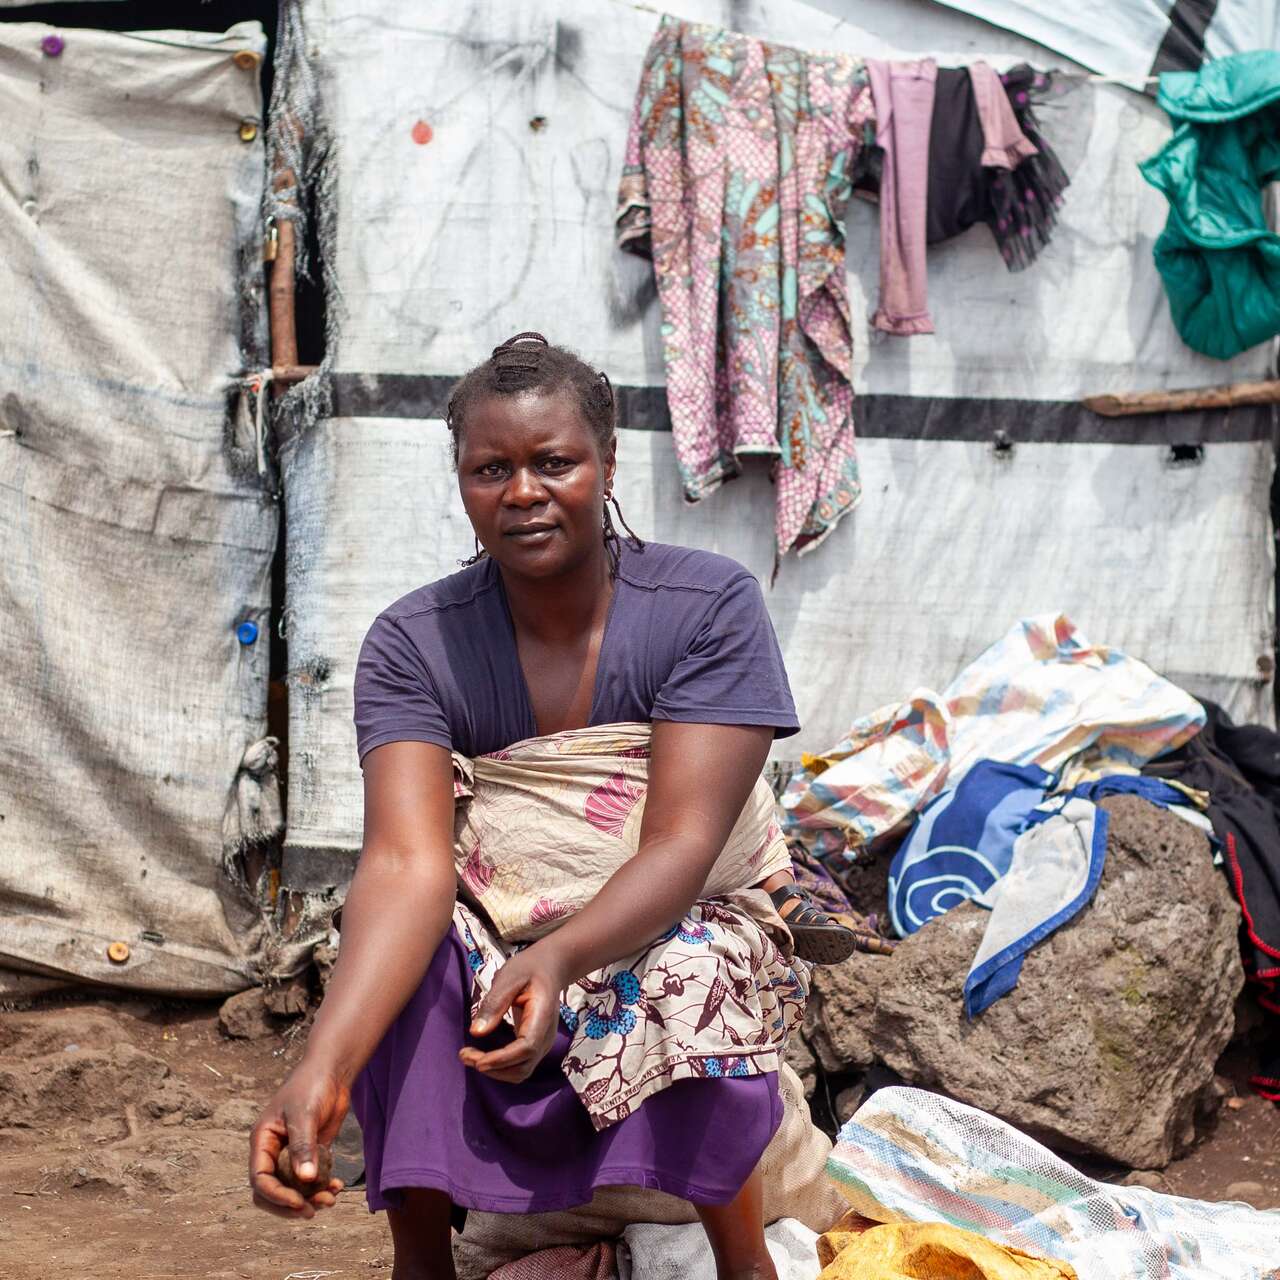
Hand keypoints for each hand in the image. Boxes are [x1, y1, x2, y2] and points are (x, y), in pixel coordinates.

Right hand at [249, 1059, 347, 1218]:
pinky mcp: (311, 1153)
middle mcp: (273, 1151)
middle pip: (273, 1191)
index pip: (260, 1179)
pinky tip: (336, 1186)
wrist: (332, 1071)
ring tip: (330, 1200)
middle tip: (312, 1211)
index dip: (276, 1196)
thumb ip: (303, 1146)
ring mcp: (292, 1153)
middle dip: (291, 1204)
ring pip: (293, 1188)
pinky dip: (321, 1187)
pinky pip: (311, 1178)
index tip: (298, 1202)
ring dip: (309, 1198)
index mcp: (263, 1141)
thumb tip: (304, 1179)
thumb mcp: (304, 1115)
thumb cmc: (311, 1086)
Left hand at [458, 945, 566, 1083]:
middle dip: (493, 1068)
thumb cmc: (529, 969)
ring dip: (494, 1071)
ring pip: (520, 1071)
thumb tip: (476, 1033)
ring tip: (468, 1056)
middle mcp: (546, 1036)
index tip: (477, 1061)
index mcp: (542, 1016)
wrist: (550, 968)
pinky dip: (499, 1066)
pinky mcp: (534, 1046)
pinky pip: (518, 1065)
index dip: (502, 1059)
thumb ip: (494, 1003)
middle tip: (464, 1055)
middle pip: (523, 1066)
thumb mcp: (509, 977)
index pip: (527, 1047)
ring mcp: (542, 1043)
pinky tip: (481, 1056)